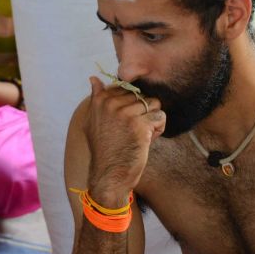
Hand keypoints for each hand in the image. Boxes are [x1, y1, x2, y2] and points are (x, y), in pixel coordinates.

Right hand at [83, 76, 164, 205]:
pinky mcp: (140, 125)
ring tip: (140, 136)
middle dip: (143, 113)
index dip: (132, 106)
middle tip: (133, 132)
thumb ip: (97, 98)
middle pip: (143, 96)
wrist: (109, 176)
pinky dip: (159, 129)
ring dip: (152, 121)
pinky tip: (147, 141)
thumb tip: (94, 78)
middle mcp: (111, 104)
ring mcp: (125, 114)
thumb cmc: (105, 150)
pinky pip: (160, 116)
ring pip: (154, 104)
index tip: (124, 123)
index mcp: (101, 100)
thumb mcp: (93, 122)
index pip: (130, 89)